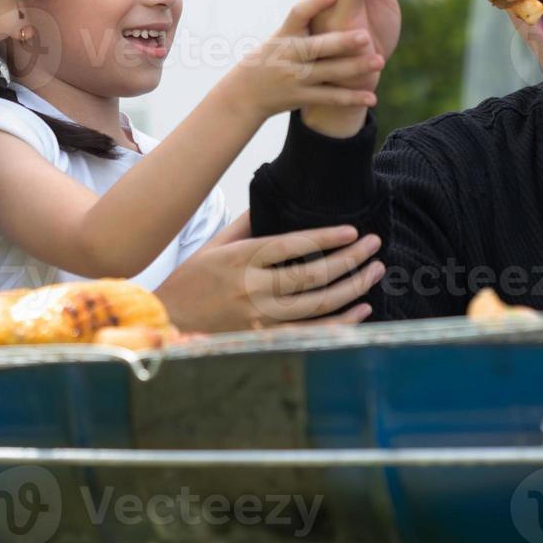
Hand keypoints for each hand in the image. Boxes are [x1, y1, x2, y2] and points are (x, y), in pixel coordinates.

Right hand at [155, 222, 384, 333]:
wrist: (167, 323)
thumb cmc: (191, 280)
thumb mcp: (213, 246)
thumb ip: (245, 225)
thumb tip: (272, 202)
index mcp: (241, 260)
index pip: (293, 246)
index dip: (326, 239)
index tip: (353, 231)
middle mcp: (253, 289)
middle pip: (313, 276)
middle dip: (351, 260)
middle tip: (375, 246)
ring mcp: (260, 319)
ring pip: (318, 306)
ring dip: (352, 288)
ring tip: (375, 271)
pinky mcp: (264, 340)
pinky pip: (311, 333)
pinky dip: (340, 323)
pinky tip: (361, 310)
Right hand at [219, 0, 384, 120]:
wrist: (247, 91)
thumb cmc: (275, 53)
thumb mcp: (284, 32)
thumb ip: (310, 15)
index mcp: (285, 33)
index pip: (298, 14)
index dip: (315, 3)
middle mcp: (289, 54)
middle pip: (316, 47)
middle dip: (341, 42)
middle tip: (366, 35)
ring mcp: (295, 77)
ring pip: (328, 72)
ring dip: (355, 68)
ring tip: (380, 61)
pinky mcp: (302, 97)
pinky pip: (330, 98)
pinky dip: (352, 99)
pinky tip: (373, 98)